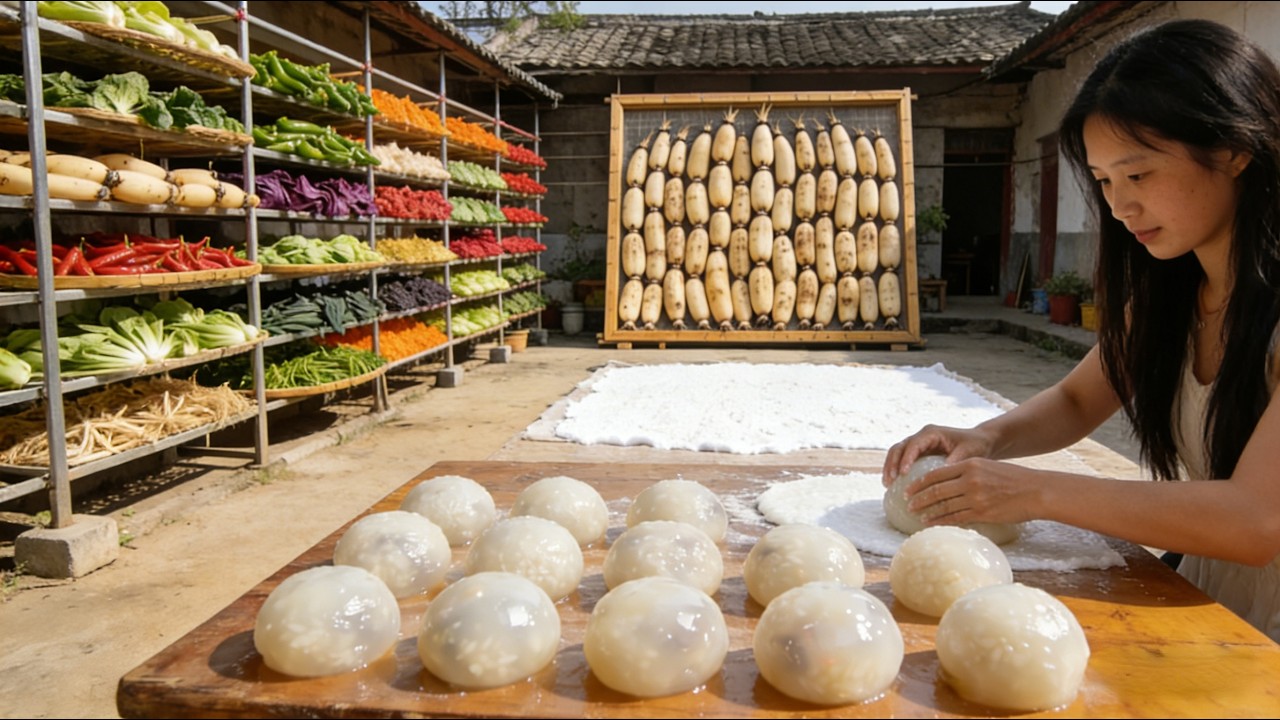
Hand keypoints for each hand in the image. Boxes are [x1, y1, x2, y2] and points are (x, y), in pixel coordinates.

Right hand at [881, 423, 995, 485]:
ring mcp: (918, 444)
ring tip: (887, 484)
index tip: (902, 474)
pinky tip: (893, 485)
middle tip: (890, 481)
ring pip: (897, 453)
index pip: (913, 445)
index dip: (905, 458)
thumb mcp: (967, 452)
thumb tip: (942, 473)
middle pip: (899, 447)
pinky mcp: (918, 453)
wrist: (979, 441)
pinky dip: (895, 470)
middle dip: (892, 463)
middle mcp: (922, 436)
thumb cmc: (975, 445)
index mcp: (931, 433)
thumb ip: (954, 460)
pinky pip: (902, 460)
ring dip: (890, 467)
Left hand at [904, 457, 1038, 526]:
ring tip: (916, 515)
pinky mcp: (982, 512)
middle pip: (936, 490)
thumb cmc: (1013, 478)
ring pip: (944, 505)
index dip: (920, 482)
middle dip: (919, 498)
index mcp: (970, 465)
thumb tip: (946, 481)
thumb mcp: (987, 467)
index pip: (937, 474)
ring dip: (928, 511)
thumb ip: (967, 472)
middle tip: (907, 503)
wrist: (1036, 491)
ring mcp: (976, 497)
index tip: (908, 488)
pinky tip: (932, 523)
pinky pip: (956, 517)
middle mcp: (970, 480)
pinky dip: (942, 520)